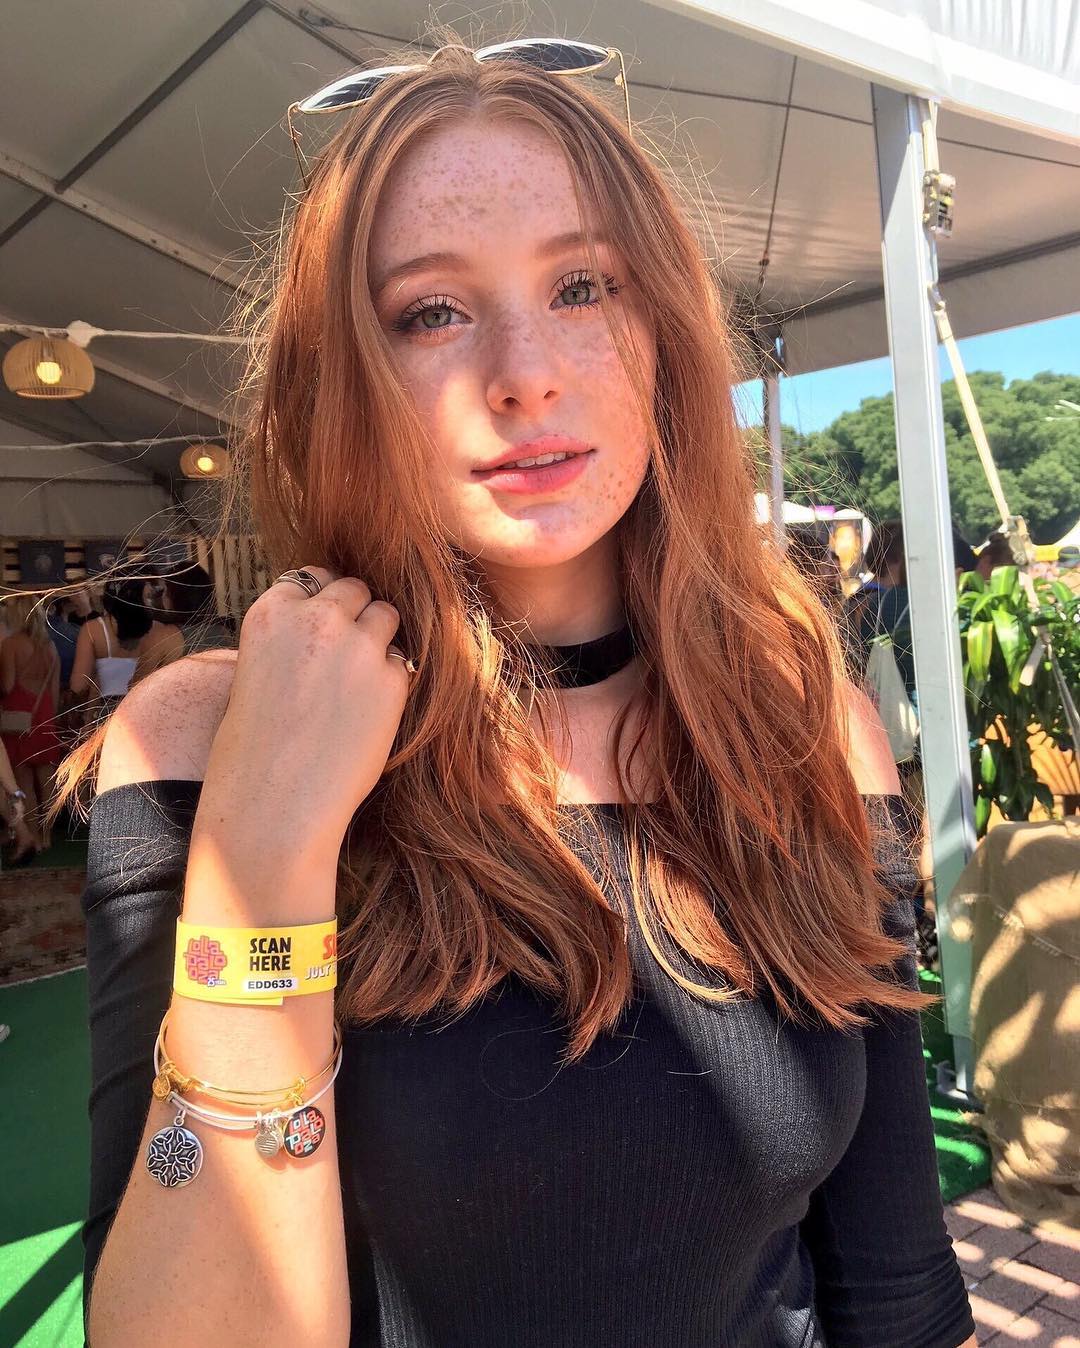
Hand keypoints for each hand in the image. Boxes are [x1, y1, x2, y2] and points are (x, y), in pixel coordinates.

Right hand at [197, 565, 412, 867]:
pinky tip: (369, 714)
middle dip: (354, 615)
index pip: (311, 578)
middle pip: (355, 589)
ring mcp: (359, 646)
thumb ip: (290, 641)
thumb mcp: (253, 674)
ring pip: (386, 616)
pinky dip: (392, 682)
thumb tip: (329, 625)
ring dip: (380, 640)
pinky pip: (401, 663)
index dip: (322, 603)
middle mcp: (317, 619)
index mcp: (271, 613)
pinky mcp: (392, 680)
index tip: (323, 627)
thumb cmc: (253, 753)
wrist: (273, 806)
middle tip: (347, 655)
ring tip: (361, 683)